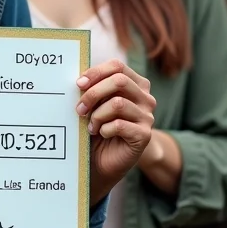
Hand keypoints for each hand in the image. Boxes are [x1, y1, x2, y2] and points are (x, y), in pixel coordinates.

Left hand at [77, 59, 155, 201]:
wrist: (103, 161)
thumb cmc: (96, 128)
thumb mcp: (94, 104)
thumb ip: (92, 88)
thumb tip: (79, 78)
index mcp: (135, 84)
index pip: (118, 66)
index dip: (96, 72)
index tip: (78, 84)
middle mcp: (146, 98)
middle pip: (119, 81)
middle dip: (93, 93)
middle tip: (79, 109)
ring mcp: (148, 117)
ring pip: (118, 103)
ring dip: (97, 115)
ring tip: (91, 126)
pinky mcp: (144, 135)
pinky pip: (119, 125)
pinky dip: (104, 129)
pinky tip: (102, 134)